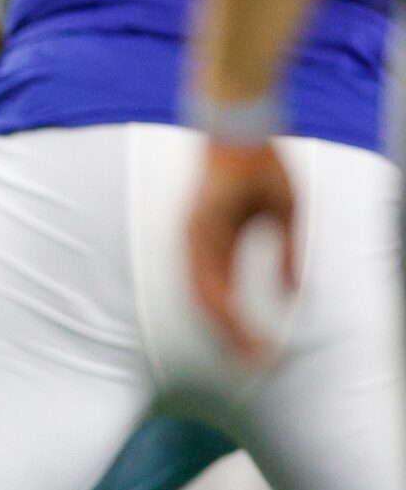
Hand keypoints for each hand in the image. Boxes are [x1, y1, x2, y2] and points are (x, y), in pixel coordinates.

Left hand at [186, 137, 298, 362]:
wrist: (240, 123)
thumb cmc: (260, 164)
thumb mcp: (284, 214)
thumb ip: (286, 254)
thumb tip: (294, 292)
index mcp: (216, 245)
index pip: (226, 296)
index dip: (241, 327)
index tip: (262, 351)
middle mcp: (200, 247)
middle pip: (211, 304)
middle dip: (233, 338)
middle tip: (255, 367)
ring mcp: (195, 237)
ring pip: (204, 293)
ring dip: (226, 326)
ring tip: (249, 353)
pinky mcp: (196, 224)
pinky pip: (202, 267)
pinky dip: (217, 295)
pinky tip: (233, 318)